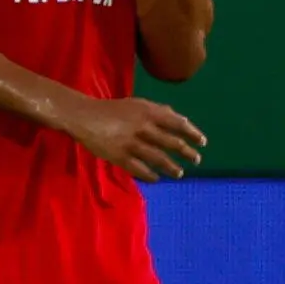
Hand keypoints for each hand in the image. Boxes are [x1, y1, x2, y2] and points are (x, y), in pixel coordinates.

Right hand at [69, 94, 205, 180]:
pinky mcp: (118, 156)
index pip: (178, 123)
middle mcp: (143, 127)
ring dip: (172, 167)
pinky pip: (139, 169)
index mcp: (148, 112)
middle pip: (172, 143)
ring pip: (158, 158)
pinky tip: (155, 179)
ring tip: (179, 173)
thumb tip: (180, 119)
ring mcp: (130, 143)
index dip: (193, 133)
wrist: (82, 116)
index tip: (202, 142)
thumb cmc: (111, 110)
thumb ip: (158, 111)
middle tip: (196, 160)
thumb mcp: (136, 104)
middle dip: (187, 153)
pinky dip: (149, 176)